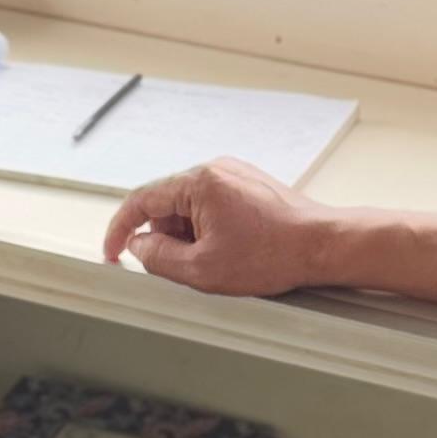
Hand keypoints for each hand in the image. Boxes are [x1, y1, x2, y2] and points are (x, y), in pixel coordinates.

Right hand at [101, 158, 333, 294]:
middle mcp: (215, 168)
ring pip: (189, 207)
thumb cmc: (273, 255)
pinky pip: (212, 205)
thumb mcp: (202, 269)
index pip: (140, 201)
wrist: (323, 245)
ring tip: (215, 262)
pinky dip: (208, 229)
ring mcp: (234, 174)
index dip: (120, 230)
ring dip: (188, 236)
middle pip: (166, 204)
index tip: (113, 253)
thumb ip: (158, 258)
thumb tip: (139, 247)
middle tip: (179, 269)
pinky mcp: (249, 184)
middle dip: (164, 238)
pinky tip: (229, 251)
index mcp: (198, 181)